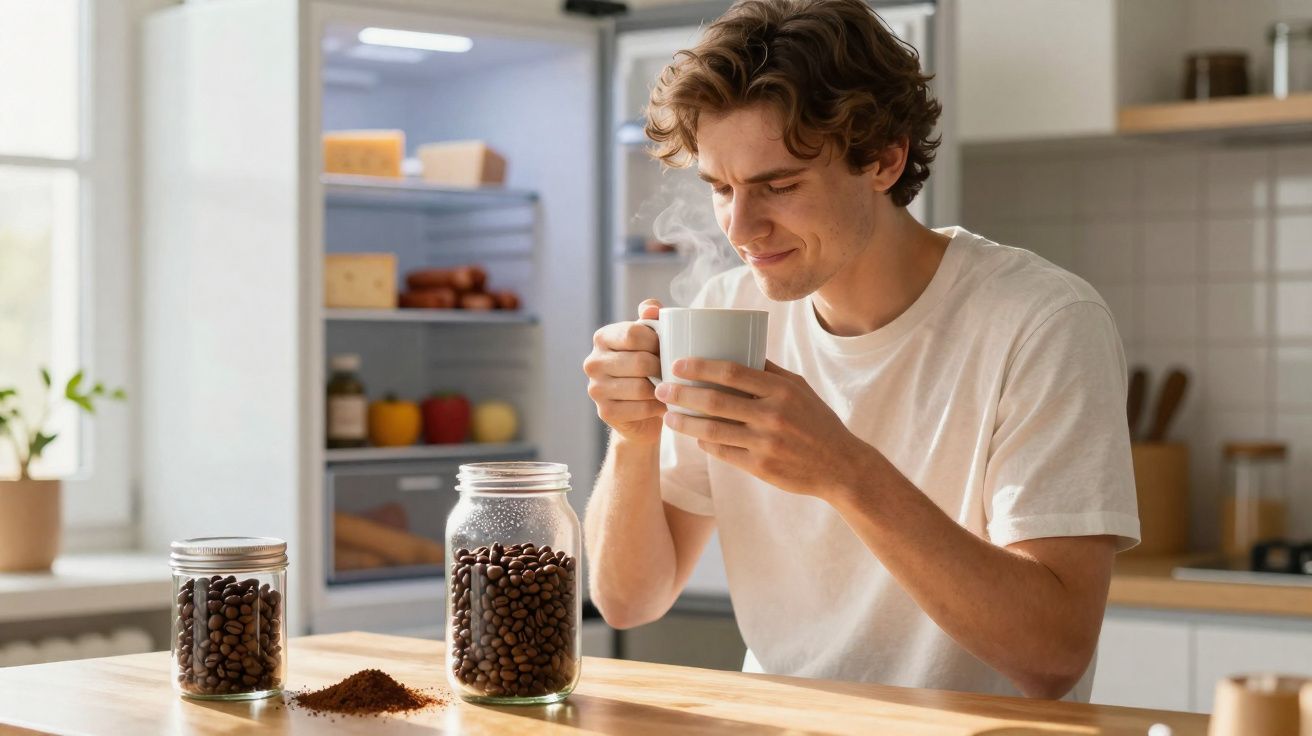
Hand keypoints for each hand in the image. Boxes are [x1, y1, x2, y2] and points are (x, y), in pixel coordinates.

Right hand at [582, 300, 665, 444]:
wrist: (641, 406)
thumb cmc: (649, 363)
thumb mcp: (651, 336)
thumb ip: (652, 316)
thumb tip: (651, 309)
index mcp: (603, 337)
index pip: (633, 333)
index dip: (657, 341)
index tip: (667, 348)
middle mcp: (593, 362)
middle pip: (639, 362)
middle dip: (662, 367)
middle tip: (673, 372)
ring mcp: (596, 389)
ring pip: (641, 387)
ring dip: (662, 389)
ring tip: (670, 387)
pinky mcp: (605, 412)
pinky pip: (641, 409)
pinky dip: (657, 407)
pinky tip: (662, 404)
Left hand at [654, 359, 870, 497]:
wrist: (840, 466)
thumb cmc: (817, 421)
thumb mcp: (799, 388)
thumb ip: (769, 371)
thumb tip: (738, 346)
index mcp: (781, 390)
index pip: (732, 372)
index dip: (700, 366)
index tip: (677, 364)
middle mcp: (772, 415)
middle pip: (715, 401)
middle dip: (682, 394)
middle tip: (661, 389)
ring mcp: (765, 443)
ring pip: (712, 430)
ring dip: (684, 423)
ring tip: (668, 416)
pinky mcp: (760, 467)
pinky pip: (722, 453)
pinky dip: (704, 444)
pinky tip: (694, 438)